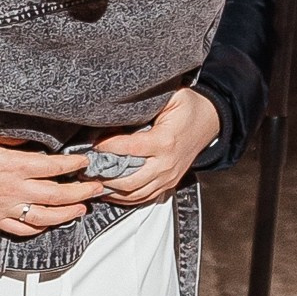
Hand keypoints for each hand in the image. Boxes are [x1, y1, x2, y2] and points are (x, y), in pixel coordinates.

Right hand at [0, 142, 100, 239]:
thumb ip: (12, 139)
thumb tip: (34, 138)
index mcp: (13, 165)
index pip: (53, 166)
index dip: (74, 164)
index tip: (87, 161)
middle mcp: (13, 189)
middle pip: (57, 194)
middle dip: (81, 192)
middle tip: (96, 187)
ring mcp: (5, 207)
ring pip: (45, 217)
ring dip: (67, 214)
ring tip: (82, 209)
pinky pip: (22, 229)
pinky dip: (39, 229)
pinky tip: (49, 224)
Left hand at [85, 89, 220, 207]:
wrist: (211, 121)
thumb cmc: (189, 106)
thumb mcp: (171, 97)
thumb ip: (146, 104)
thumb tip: (118, 109)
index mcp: (165, 141)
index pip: (129, 149)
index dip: (107, 147)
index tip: (91, 144)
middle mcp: (166, 164)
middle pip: (129, 181)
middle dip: (104, 177)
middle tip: (86, 170)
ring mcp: (168, 177)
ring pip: (135, 194)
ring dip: (112, 191)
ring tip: (93, 183)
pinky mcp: (169, 183)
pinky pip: (144, 198)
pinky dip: (125, 198)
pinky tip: (109, 192)